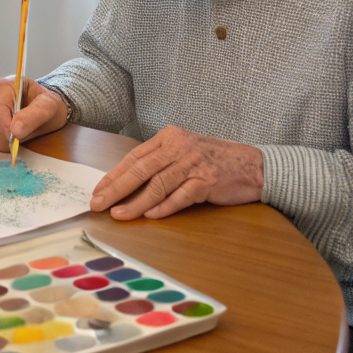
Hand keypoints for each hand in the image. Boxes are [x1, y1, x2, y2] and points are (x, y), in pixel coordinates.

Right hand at [0, 76, 67, 152]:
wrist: (46, 107)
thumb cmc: (47, 103)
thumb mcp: (48, 106)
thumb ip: (33, 116)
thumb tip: (15, 132)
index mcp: (0, 88)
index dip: (6, 128)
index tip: (20, 136)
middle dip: (12, 134)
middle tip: (29, 127)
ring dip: (12, 140)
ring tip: (25, 127)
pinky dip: (9, 142)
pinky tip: (19, 132)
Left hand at [90, 126, 263, 219]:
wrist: (254, 165)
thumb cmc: (215, 161)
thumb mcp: (185, 153)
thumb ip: (160, 163)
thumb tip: (127, 183)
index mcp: (170, 137)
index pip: (135, 157)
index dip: (114, 175)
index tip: (98, 190)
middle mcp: (179, 146)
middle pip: (141, 169)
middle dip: (116, 189)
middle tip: (98, 203)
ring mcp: (194, 163)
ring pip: (157, 185)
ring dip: (135, 203)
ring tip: (119, 215)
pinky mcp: (207, 181)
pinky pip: (180, 196)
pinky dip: (164, 207)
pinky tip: (149, 215)